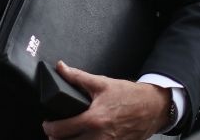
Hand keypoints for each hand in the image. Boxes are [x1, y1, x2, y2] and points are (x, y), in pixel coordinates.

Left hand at [41, 61, 170, 139]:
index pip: (62, 130)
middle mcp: (100, 137)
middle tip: (55, 131)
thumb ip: (77, 77)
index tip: (47, 123)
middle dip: (58, 138)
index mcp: (94, 119)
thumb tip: (61, 67)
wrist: (152, 107)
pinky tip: (84, 138)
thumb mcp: (102, 83)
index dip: (50, 127)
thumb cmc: (129, 96)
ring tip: (68, 136)